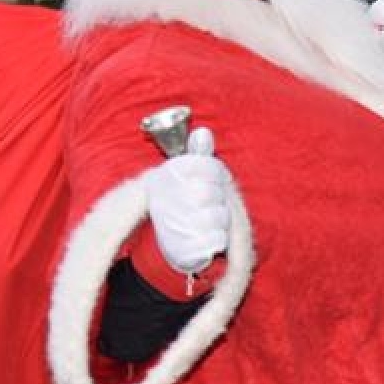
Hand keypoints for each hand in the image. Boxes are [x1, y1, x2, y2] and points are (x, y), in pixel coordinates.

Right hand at [144, 127, 230, 272]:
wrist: (167, 242)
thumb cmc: (183, 201)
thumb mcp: (188, 174)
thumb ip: (198, 153)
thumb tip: (203, 132)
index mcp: (166, 176)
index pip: (208, 167)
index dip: (216, 175)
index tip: (211, 180)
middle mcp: (165, 200)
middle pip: (211, 193)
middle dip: (217, 199)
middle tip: (207, 203)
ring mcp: (173, 226)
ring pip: (217, 217)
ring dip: (218, 220)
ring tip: (205, 220)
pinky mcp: (183, 251)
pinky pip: (217, 240)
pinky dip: (216, 239)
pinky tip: (206, 237)